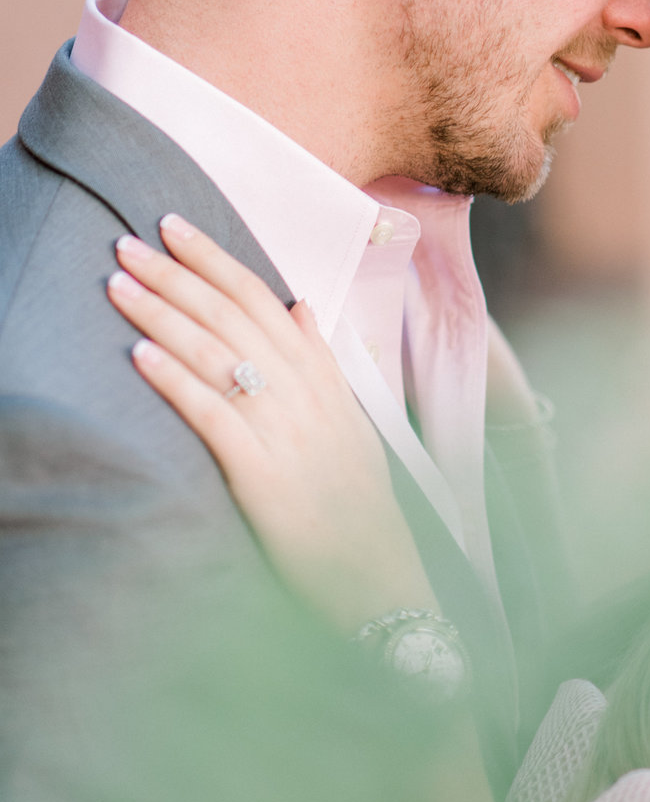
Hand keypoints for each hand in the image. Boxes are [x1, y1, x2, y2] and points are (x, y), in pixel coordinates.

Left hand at [107, 214, 436, 631]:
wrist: (379, 574)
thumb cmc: (358, 502)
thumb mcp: (350, 419)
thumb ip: (322, 360)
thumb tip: (301, 303)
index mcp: (322, 376)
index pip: (261, 298)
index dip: (215, 260)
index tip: (174, 227)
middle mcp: (304, 392)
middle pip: (230, 316)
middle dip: (175, 276)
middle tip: (126, 244)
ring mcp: (285, 429)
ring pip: (217, 355)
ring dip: (163, 316)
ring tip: (118, 286)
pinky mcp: (263, 473)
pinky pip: (214, 416)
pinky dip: (177, 382)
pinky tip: (141, 356)